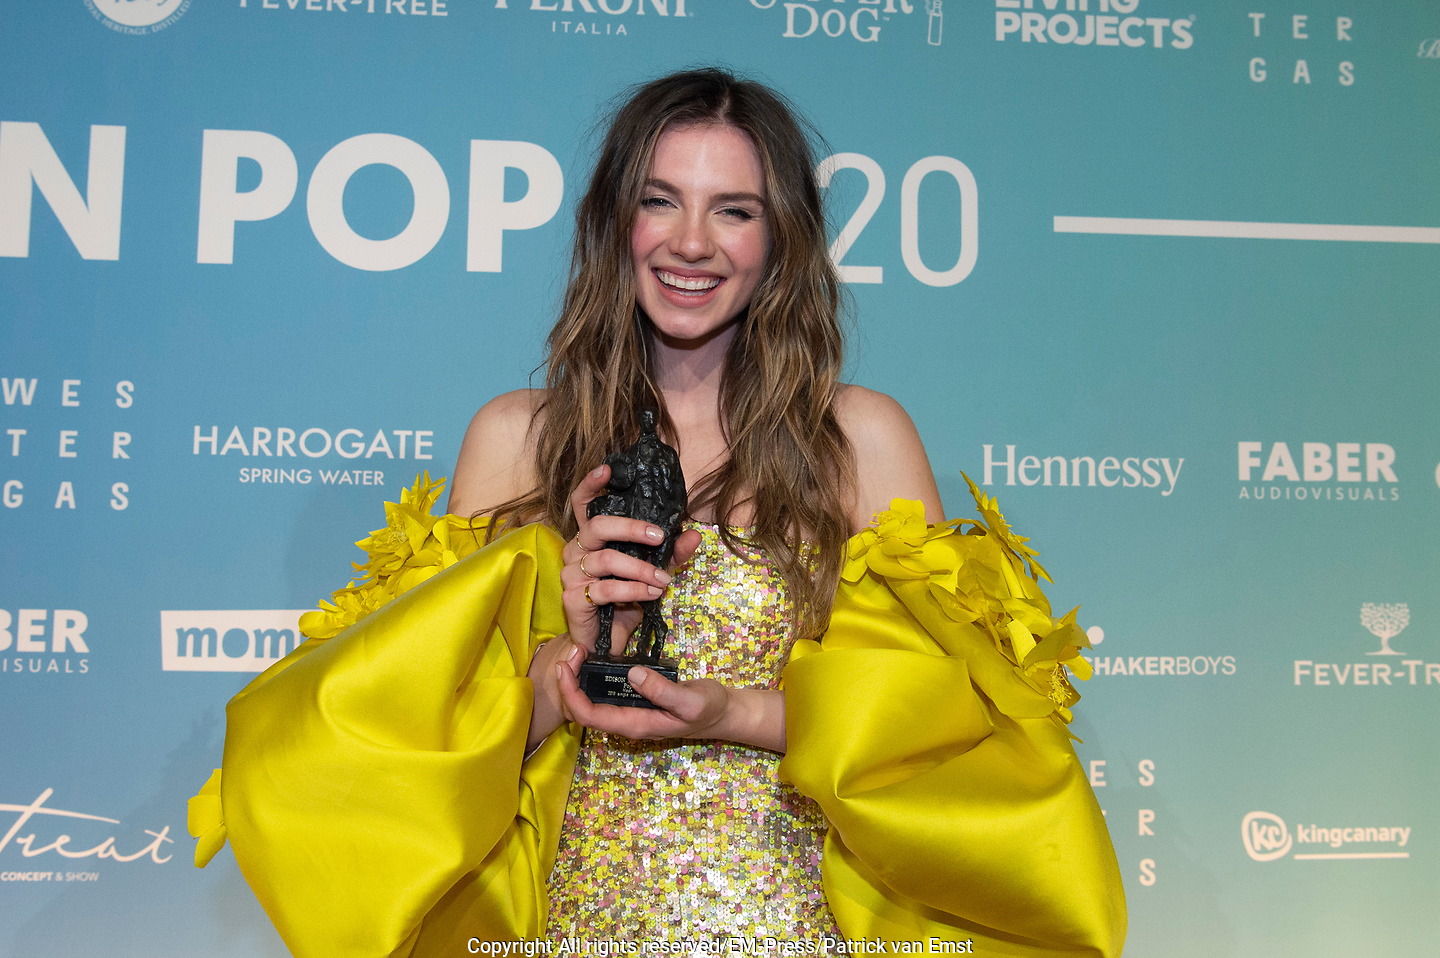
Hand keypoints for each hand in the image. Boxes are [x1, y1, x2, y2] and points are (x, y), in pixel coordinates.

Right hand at [527, 464, 700, 753]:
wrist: (606, 642)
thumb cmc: (625, 600)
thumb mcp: (652, 573)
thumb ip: (671, 553)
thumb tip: (694, 535)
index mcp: (591, 538)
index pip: (583, 503)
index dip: (592, 484)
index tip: (608, 469)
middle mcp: (576, 550)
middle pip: (597, 527)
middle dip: (631, 528)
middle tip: (659, 536)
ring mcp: (572, 574)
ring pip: (606, 560)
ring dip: (641, 569)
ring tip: (663, 580)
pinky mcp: (573, 598)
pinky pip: (605, 588)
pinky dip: (634, 590)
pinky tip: (652, 594)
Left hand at [553, 652, 786, 751]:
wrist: (723, 712)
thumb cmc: (708, 708)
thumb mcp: (690, 700)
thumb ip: (662, 691)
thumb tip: (632, 674)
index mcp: (635, 725)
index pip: (588, 715)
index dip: (570, 693)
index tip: (566, 665)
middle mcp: (627, 722)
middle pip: (583, 709)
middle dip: (569, 683)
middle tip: (571, 650)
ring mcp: (630, 713)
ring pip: (592, 701)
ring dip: (578, 679)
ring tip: (578, 651)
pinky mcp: (636, 702)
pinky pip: (605, 694)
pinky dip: (593, 677)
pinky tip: (594, 658)